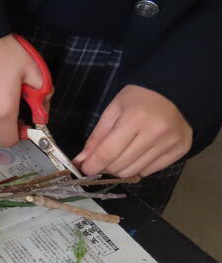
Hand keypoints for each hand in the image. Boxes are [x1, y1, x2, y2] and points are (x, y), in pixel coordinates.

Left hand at [74, 85, 191, 176]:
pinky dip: (138, 167)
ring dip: (120, 169)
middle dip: (105, 167)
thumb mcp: (113, 110)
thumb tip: (81, 160)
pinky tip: (137, 154)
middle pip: (121, 166)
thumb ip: (97, 137)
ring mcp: (170, 143)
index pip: (108, 153)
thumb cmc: (139, 97)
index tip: (84, 168)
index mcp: (135, 119)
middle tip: (102, 158)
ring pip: (134, 172)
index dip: (93, 165)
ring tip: (119, 156)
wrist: (175, 90)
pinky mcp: (180, 150)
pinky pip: (150, 171)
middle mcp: (156, 133)